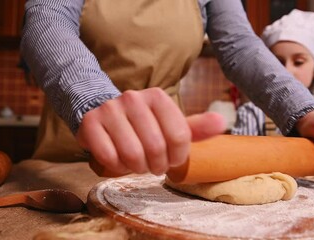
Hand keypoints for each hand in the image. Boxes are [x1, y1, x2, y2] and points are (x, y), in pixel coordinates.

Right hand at [76, 88, 226, 175]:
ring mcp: (110, 109)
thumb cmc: (142, 124)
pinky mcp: (91, 123)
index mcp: (157, 97)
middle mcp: (133, 98)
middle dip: (156, 165)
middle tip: (153, 165)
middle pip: (156, 148)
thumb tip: (222, 122)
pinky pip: (109, 157)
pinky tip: (118, 161)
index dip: (178, 157)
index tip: (172, 159)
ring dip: (136, 168)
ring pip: (132, 155)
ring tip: (137, 164)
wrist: (103, 113)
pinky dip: (116, 167)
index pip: (180, 137)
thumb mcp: (170, 124)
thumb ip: (195, 127)